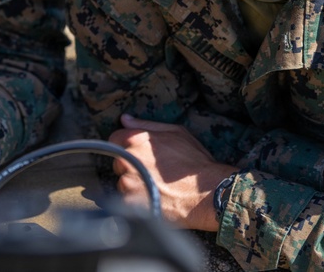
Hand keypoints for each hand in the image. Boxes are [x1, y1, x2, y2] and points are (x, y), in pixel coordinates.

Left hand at [108, 114, 233, 231]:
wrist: (208, 193)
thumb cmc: (195, 161)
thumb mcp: (176, 133)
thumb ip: (147, 125)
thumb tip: (125, 119)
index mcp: (136, 139)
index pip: (115, 139)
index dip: (127, 146)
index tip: (138, 155)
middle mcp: (128, 159)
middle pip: (118, 163)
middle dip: (131, 167)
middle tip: (153, 174)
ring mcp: (128, 182)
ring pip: (123, 184)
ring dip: (135, 186)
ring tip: (157, 188)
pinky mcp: (131, 203)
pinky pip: (127, 202)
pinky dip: (138, 203)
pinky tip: (155, 200)